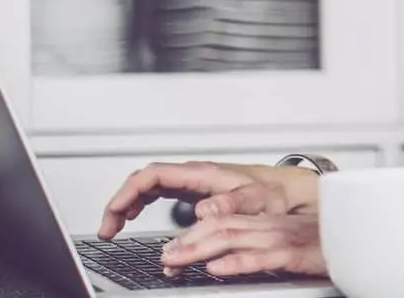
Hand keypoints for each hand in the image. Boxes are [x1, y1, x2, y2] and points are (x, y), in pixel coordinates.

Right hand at [100, 161, 317, 239]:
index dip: (127, 193)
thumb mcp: (258, 199)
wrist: (294, 189)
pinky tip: (137, 218)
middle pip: (144, 181)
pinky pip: (161, 194)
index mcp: (202, 174)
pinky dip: (143, 205)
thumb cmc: (278, 191)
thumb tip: (201, 210)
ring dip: (128, 205)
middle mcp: (195, 175)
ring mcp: (195, 183)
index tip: (113, 215)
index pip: (152, 175)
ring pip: (150, 187)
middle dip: (120, 202)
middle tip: (108, 229)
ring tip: (115, 228)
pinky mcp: (198, 192)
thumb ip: (231, 204)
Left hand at [160, 214, 325, 278]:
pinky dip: (238, 262)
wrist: (360, 241)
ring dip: (200, 250)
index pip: (221, 221)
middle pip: (220, 227)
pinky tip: (219, 268)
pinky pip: (262, 257)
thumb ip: (258, 247)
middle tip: (164, 257)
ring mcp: (281, 238)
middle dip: (187, 241)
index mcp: (266, 222)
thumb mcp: (286, 243)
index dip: (192, 234)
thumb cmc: (325, 245)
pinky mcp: (295, 254)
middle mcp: (269, 226)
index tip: (170, 250)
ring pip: (233, 238)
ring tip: (177, 261)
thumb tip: (223, 260)